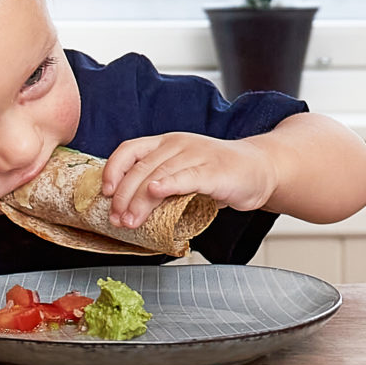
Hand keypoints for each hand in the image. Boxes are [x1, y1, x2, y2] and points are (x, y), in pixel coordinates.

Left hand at [101, 133, 278, 229]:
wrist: (260, 168)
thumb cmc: (219, 174)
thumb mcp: (183, 172)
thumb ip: (160, 183)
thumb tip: (128, 210)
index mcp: (166, 143)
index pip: (129, 150)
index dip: (113, 170)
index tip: (105, 192)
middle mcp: (178, 144)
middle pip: (139, 168)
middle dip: (123, 197)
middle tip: (116, 220)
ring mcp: (196, 155)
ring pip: (158, 176)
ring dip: (139, 201)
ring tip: (130, 222)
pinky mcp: (213, 170)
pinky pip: (186, 176)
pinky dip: (168, 184)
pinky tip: (157, 193)